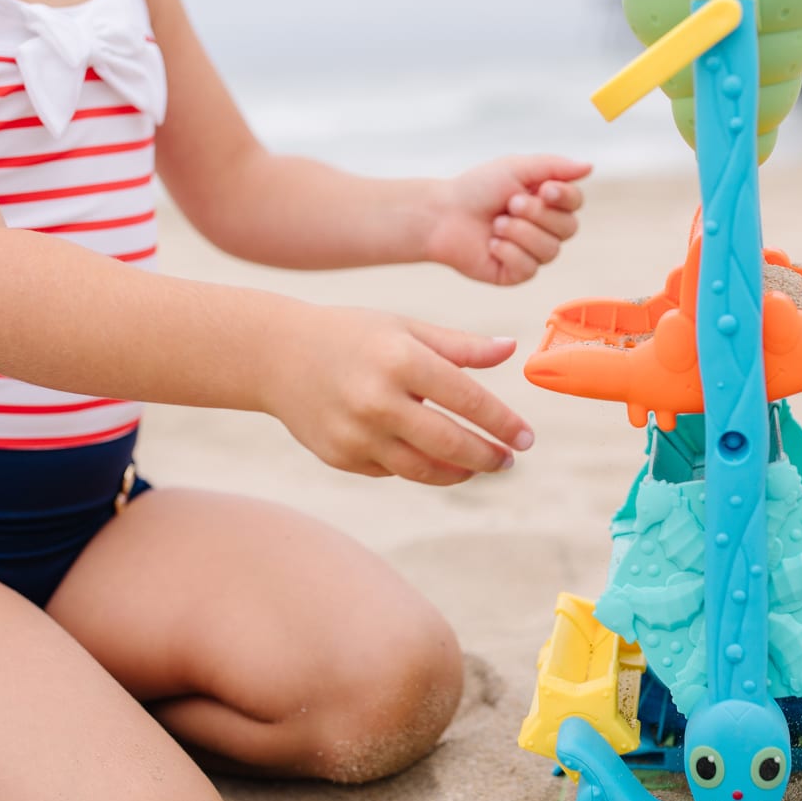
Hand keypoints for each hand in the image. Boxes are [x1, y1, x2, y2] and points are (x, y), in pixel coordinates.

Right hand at [269, 306, 533, 485]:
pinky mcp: (340, 457)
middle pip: (450, 444)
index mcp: (399, 359)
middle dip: (488, 457)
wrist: (274, 354)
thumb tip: (511, 350)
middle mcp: (377, 400)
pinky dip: (418, 468)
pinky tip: (432, 458)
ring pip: (423, 469)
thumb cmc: (351, 335)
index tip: (527, 438)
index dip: (503, 423)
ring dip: (460, 472)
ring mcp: (355, 433)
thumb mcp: (405, 327)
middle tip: (508, 461)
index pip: (467, 400)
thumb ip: (460, 345)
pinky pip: (392, 472)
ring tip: (478, 465)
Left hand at [425, 154, 590, 284]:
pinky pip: (529, 268)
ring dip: (519, 232)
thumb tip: (589, 166)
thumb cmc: (477, 188)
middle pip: (568, 229)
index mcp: (547, 202)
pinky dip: (508, 251)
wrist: (443, 215)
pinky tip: (491, 244)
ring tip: (496, 223)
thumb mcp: (516, 168)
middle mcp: (545, 228)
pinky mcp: (516, 273)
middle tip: (510, 204)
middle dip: (537, 214)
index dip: (564, 198)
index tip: (543, 189)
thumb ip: (554, 166)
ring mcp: (532, 253)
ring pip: (550, 250)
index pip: (575, 203)